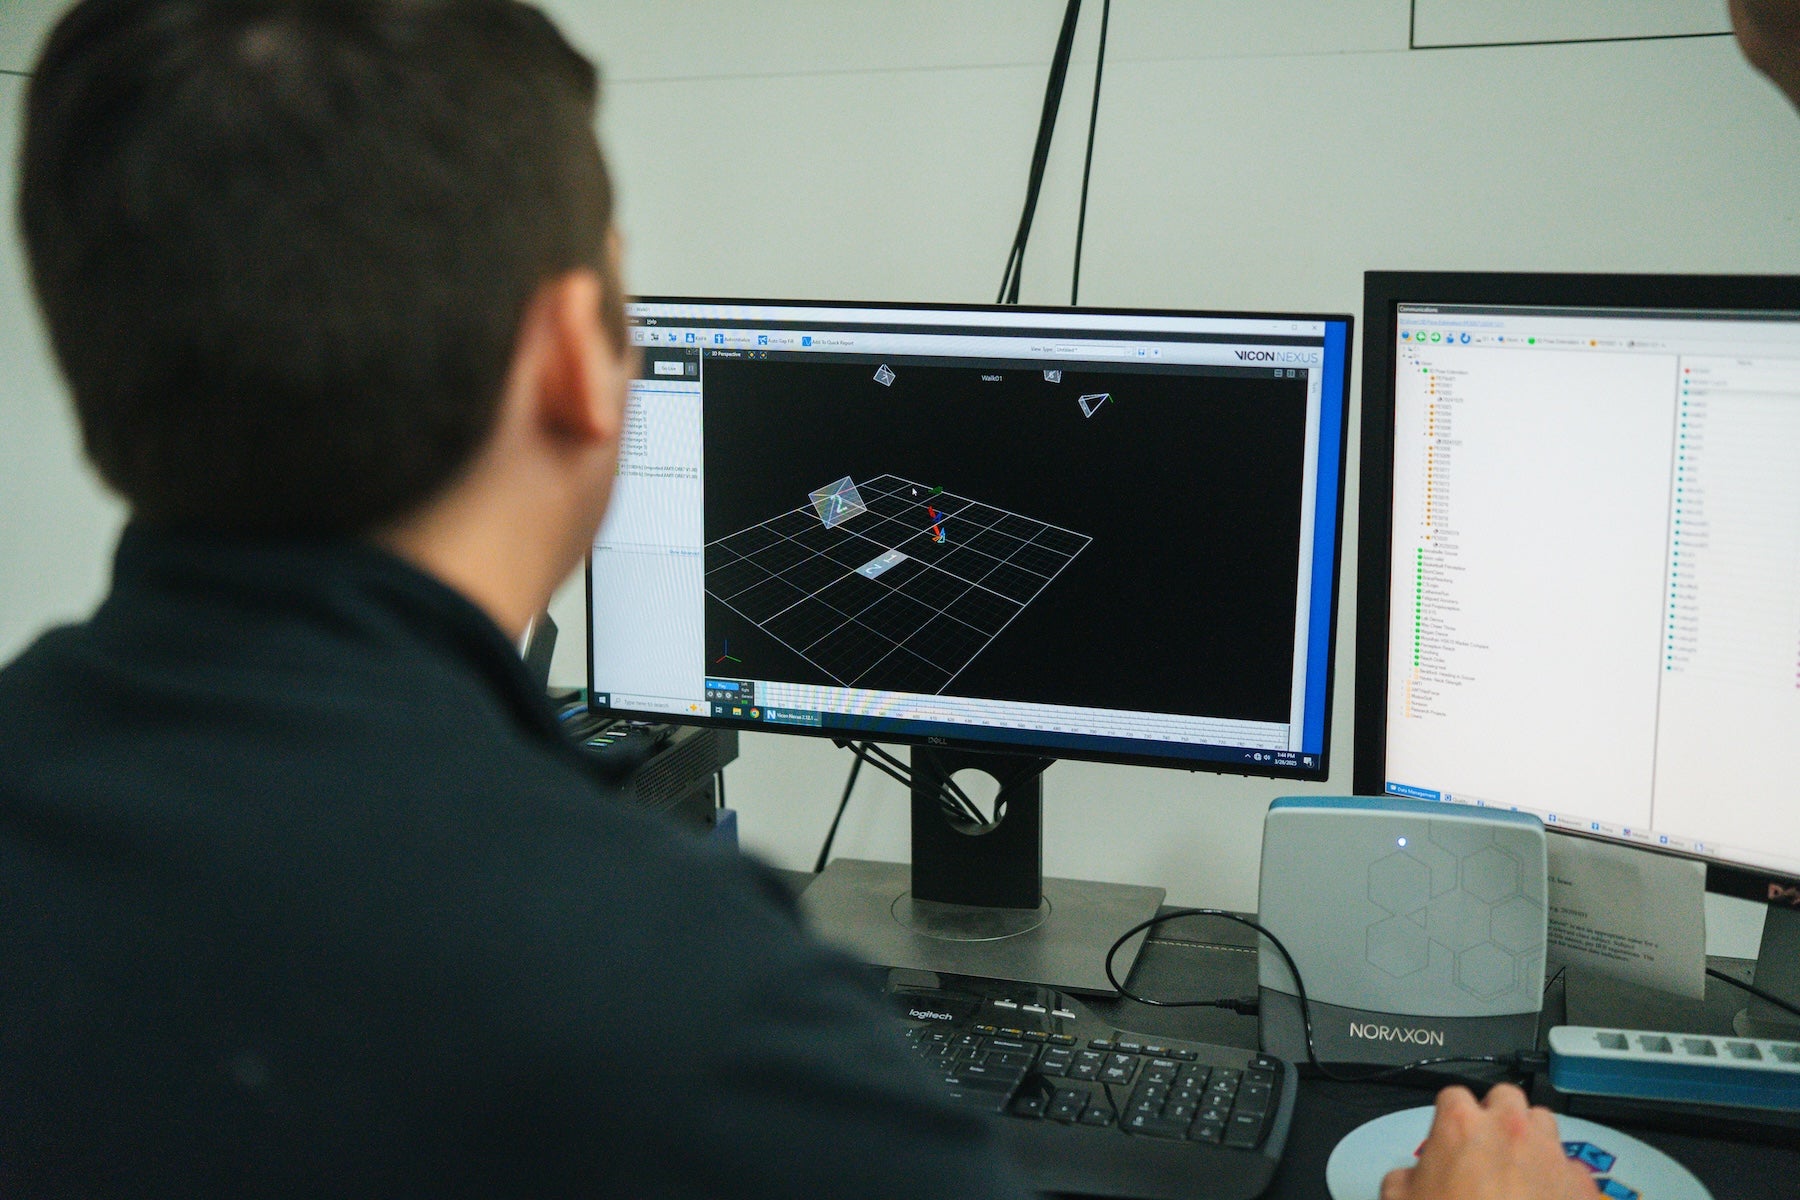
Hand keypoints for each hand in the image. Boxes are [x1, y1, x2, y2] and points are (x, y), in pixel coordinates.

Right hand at [1380, 1085, 1597, 1199]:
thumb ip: (1403, 1178)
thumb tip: (1411, 1178)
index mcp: (1461, 1125)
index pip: (1453, 1097)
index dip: (1449, 1118)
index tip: (1450, 1140)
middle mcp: (1510, 1128)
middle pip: (1506, 1097)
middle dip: (1497, 1117)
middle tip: (1487, 1149)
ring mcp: (1550, 1154)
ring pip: (1544, 1124)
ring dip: (1531, 1140)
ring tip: (1519, 1172)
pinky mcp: (1581, 1185)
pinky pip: (1572, 1170)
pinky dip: (1559, 1181)